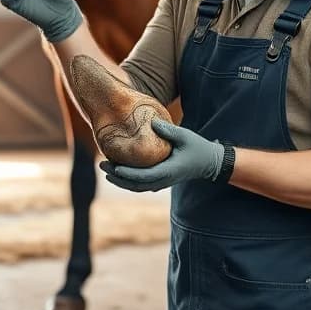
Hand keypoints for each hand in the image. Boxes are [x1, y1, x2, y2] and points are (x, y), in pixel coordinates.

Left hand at [99, 121, 224, 191]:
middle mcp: (163, 180)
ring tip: (105, 170)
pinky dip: (128, 181)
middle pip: (136, 184)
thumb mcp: (185, 136)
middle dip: (117, 177)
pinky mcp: (160, 181)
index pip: (144, 176)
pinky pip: (141, 185)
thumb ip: (169, 131)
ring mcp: (162, 183)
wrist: (209, 163)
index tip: (114, 166)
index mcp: (169, 171)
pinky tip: (116, 172)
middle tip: (101, 165)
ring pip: (137, 187)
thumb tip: (152, 122)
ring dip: (120, 180)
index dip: (127, 173)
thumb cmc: (198, 147)